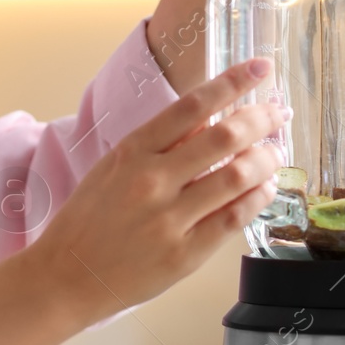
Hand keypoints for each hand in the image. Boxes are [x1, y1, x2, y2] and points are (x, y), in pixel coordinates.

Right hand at [29, 58, 287, 326]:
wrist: (65, 277)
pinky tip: (264, 189)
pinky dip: (257, 198)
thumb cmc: (87, 222)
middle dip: (261, 118)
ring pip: (238, 177)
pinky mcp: (185, 254)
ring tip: (275, 153)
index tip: (259, 68)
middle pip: (224, 137)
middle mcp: (152, 181)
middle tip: (278, 112)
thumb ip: (159, 147)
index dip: (232, 82)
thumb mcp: (112, 168)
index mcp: (131, 152)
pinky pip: (234, 218)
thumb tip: (210, 122)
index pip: (192, 106)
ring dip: (266, 159)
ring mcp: (170, 219)